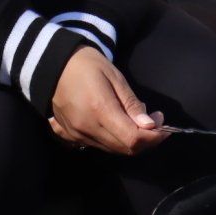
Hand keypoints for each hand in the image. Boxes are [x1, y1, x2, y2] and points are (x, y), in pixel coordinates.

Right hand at [48, 46, 168, 157]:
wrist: (52, 65)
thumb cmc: (87, 65)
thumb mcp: (115, 77)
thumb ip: (132, 104)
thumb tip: (151, 126)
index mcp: (100, 110)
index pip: (133, 138)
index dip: (153, 137)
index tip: (162, 124)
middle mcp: (87, 128)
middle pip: (124, 149)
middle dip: (145, 140)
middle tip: (153, 121)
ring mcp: (77, 134)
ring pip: (112, 150)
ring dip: (130, 141)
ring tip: (136, 121)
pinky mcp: (70, 136)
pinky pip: (98, 146)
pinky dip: (113, 140)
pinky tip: (116, 125)